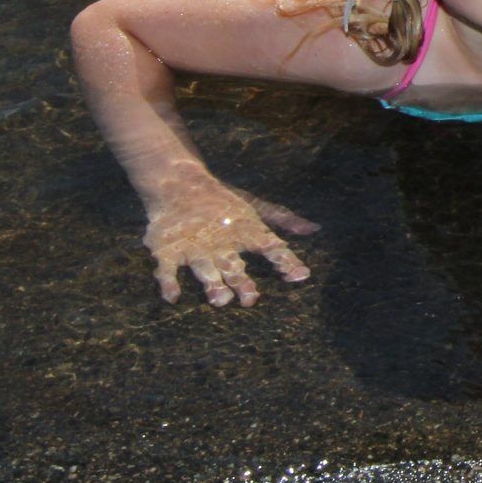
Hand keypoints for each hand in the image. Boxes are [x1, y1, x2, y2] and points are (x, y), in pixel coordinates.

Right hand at [143, 175, 317, 306]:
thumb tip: (314, 229)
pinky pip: (167, 268)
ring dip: (212, 284)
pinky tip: (173, 297)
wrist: (179, 182)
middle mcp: (222, 241)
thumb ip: (284, 220)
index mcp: (246, 230)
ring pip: (205, 268)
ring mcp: (194, 246)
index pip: (271, 246)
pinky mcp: (167, 249)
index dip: (286, 261)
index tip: (300, 275)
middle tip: (250, 299)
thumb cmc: (223, 201)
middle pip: (234, 264)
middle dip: (242, 282)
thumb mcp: (255, 208)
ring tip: (220, 300)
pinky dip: (168, 282)